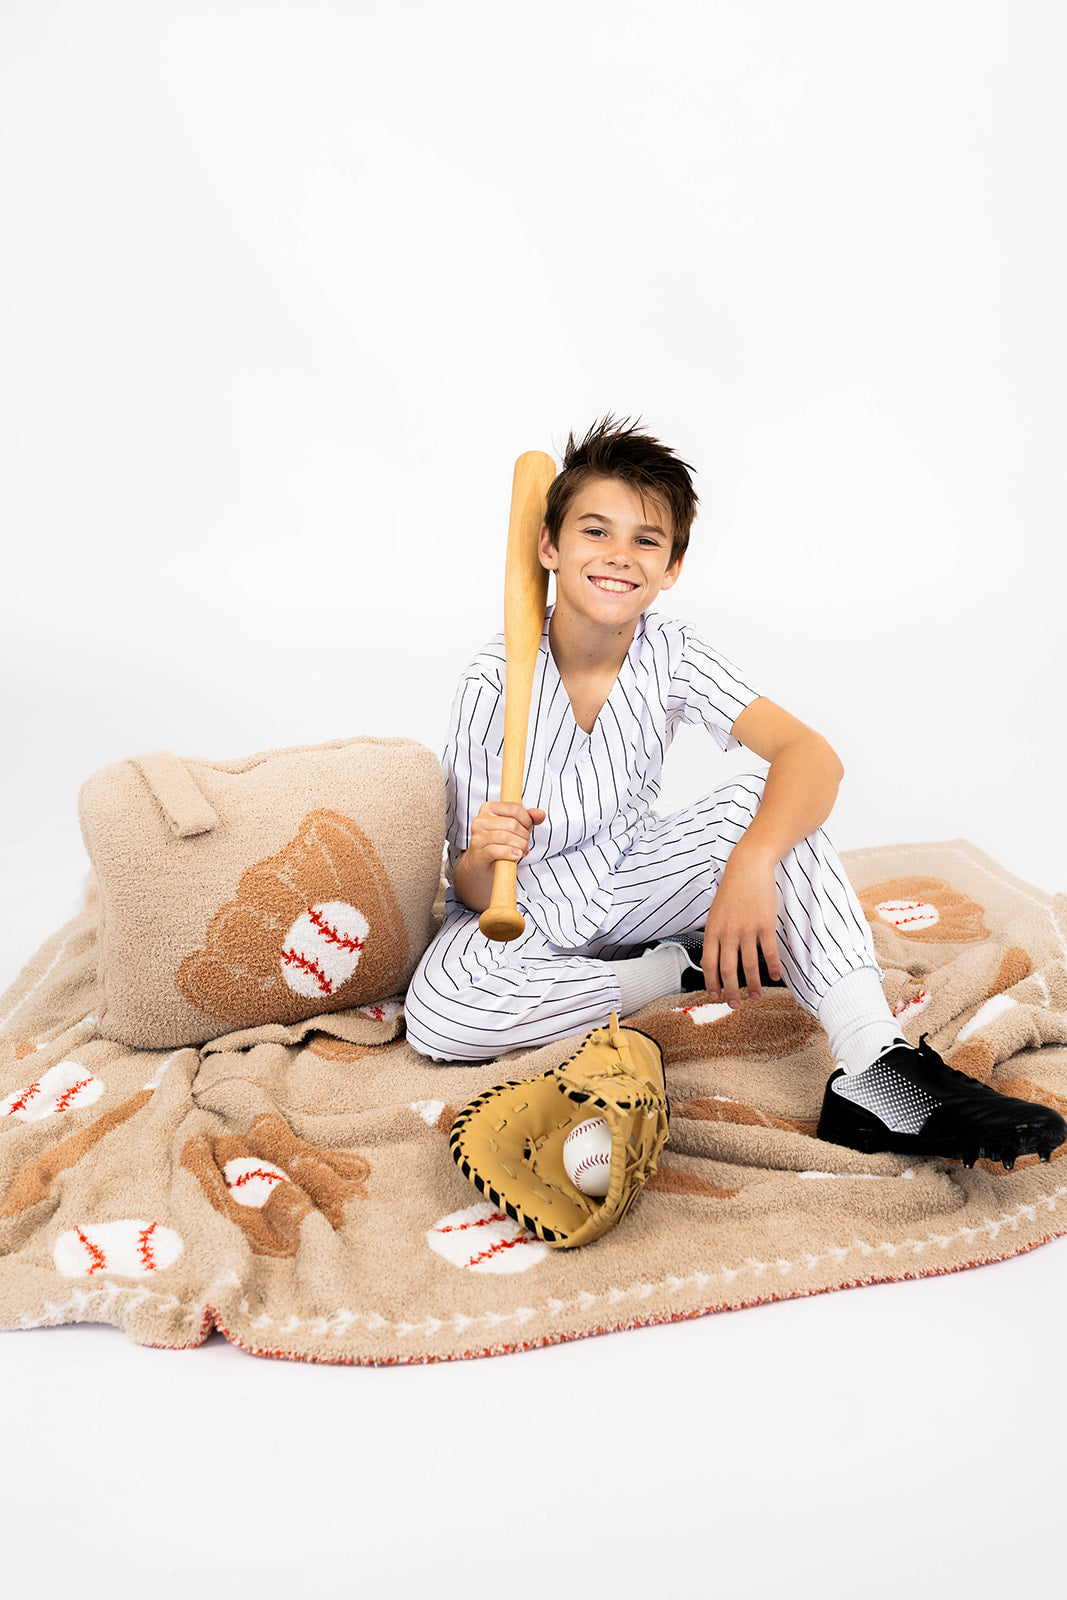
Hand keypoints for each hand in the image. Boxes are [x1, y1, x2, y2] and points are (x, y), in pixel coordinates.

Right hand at [466, 801, 545, 872]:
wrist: (481, 864)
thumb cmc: (498, 842)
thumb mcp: (515, 828)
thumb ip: (529, 818)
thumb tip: (541, 814)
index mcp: (488, 808)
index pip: (514, 808)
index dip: (527, 820)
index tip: (528, 829)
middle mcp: (480, 820)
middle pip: (511, 824)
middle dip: (524, 835)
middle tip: (525, 843)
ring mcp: (477, 837)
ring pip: (505, 837)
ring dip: (520, 846)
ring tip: (522, 851)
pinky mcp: (478, 853)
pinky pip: (496, 851)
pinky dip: (510, 853)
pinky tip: (516, 855)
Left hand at [701, 851, 783, 1006]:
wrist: (748, 867)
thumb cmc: (732, 889)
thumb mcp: (715, 912)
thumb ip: (715, 934)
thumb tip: (715, 957)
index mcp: (713, 930)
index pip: (708, 964)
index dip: (711, 983)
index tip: (715, 996)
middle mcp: (728, 932)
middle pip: (728, 969)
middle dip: (731, 991)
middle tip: (735, 1004)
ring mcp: (747, 929)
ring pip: (749, 965)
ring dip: (753, 985)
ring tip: (756, 995)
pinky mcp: (765, 925)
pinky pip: (769, 953)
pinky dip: (773, 968)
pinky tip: (776, 977)